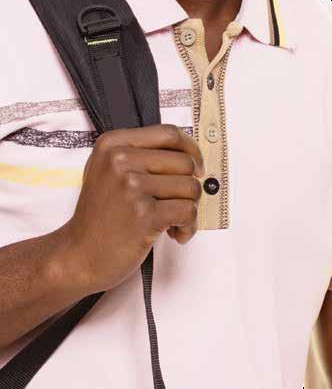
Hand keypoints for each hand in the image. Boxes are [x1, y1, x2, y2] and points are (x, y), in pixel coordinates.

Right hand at [61, 124, 205, 294]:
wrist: (78, 255)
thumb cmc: (99, 216)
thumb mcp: (107, 170)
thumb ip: (141, 154)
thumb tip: (188, 152)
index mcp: (113, 144)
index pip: (169, 133)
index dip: (191, 149)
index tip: (195, 166)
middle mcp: (120, 160)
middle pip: (185, 162)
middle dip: (190, 186)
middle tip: (178, 203)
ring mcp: (132, 186)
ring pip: (191, 188)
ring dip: (190, 208)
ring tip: (172, 221)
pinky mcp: (144, 214)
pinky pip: (188, 211)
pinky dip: (188, 226)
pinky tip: (174, 233)